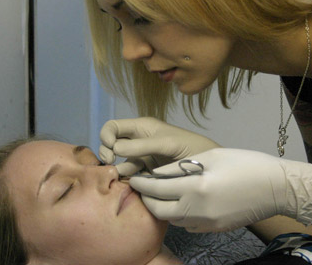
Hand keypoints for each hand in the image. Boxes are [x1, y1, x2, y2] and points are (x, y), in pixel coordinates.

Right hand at [99, 117, 219, 175]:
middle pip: (111, 145)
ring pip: (119, 163)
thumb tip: (115, 149)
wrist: (205, 168)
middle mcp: (138, 141)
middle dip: (107, 153)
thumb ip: (141, 145)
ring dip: (117, 169)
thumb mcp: (166, 143)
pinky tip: (132, 184)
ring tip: (124, 177)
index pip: (113, 127)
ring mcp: (141, 158)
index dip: (106, 136)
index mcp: (141, 127)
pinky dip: (127, 180)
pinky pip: (130, 176)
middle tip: (111, 164)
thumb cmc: (189, 147)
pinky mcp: (146, 174)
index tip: (111, 149)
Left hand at [130, 148, 311, 231]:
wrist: (276, 188)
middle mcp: (197, 210)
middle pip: (159, 211)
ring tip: (161, 193)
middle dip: (146, 199)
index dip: (142, 183)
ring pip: (173, 220)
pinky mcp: (214, 230)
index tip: (133, 177)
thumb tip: (159, 173)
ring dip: (162, 207)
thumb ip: (180, 167)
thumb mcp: (211, 157)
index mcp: (196, 188)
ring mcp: (206, 224)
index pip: (157, 188)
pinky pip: (188, 224)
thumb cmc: (245, 164)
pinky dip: (179, 214)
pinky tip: (182, 202)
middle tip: (142, 187)